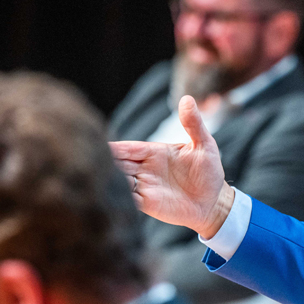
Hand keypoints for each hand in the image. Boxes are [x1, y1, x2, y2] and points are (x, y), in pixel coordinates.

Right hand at [110, 96, 234, 238]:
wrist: (214, 201)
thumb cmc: (209, 171)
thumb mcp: (204, 145)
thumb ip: (193, 124)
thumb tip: (187, 98)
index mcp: (154, 152)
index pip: (128, 148)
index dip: (114, 148)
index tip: (98, 146)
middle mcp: (145, 168)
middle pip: (118, 164)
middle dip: (105, 164)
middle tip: (88, 163)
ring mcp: (145, 186)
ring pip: (119, 182)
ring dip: (110, 181)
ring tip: (96, 181)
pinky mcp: (148, 204)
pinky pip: (129, 200)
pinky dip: (121, 199)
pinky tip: (113, 198)